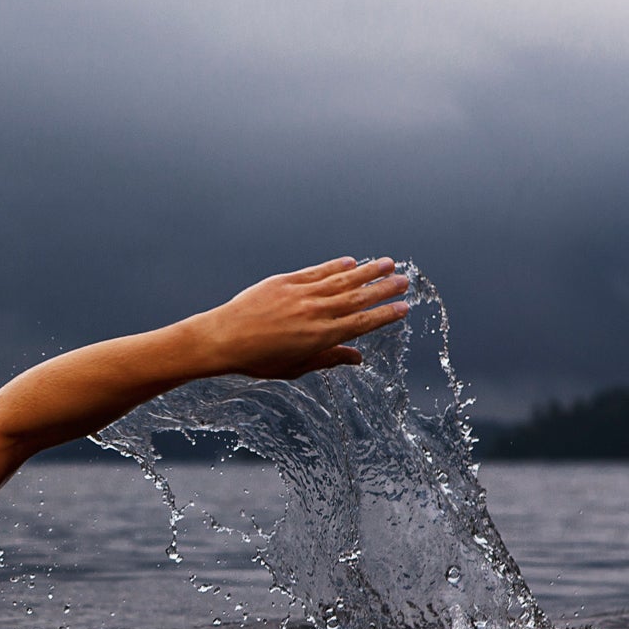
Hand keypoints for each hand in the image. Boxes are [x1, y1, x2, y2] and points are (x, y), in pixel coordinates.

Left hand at [187, 257, 411, 379]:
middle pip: (358, 298)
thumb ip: (328, 359)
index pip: (361, 324)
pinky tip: (351, 261)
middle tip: (405, 281)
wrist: (223, 338)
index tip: (404, 308)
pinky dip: (335, 266)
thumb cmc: (257, 359)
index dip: (385, 315)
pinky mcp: (286, 281)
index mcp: (320, 337)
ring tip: (388, 263)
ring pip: (342, 280)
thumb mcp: (295, 367)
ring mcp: (301, 294)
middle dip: (384, 289)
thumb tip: (358, 359)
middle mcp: (315, 313)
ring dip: (367, 271)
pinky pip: (317, 271)